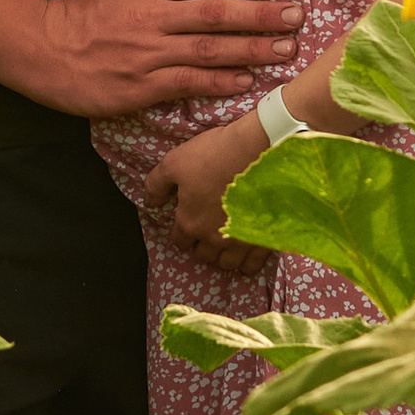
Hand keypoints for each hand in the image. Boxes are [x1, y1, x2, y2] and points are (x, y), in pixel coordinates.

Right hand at [31, 0, 303, 116]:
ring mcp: (148, 54)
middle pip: (215, 14)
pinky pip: (189, 83)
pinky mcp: (142, 86)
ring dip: (251, 49)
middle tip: (296, 16)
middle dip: (260, 15)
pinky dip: (220, 81)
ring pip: (209, 50)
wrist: (40, 51)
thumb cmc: (76, 9)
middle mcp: (152, 17)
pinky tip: (247, 79)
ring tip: (285, 49)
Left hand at [144, 113, 274, 274]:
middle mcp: (214, 238)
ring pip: (227, 263)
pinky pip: (253, 265)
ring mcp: (239, 241)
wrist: (258, 149)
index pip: (180, 241)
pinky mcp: (262, 239)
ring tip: (225, 242)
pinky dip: (247, 263)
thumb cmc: (214, 155)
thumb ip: (156, 185)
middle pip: (203, 255)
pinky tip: (246, 253)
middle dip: (201, 245)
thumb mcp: (174, 162)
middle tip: (206, 230)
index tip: (187, 223)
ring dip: (223, 255)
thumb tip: (151, 202)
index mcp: (191, 223)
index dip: (181, 233)